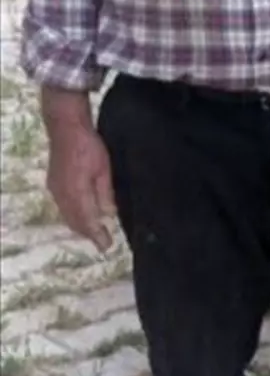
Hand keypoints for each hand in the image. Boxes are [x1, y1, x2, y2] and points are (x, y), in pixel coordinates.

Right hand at [46, 125, 114, 251]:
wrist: (65, 129)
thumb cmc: (89, 146)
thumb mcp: (104, 169)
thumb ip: (105, 193)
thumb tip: (109, 215)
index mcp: (77, 192)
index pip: (88, 221)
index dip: (97, 235)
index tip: (107, 247)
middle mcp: (63, 196)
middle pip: (75, 222)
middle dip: (88, 233)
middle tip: (103, 242)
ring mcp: (55, 190)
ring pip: (67, 216)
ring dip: (80, 226)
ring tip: (94, 233)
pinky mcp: (53, 185)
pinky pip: (62, 208)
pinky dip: (73, 216)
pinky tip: (81, 216)